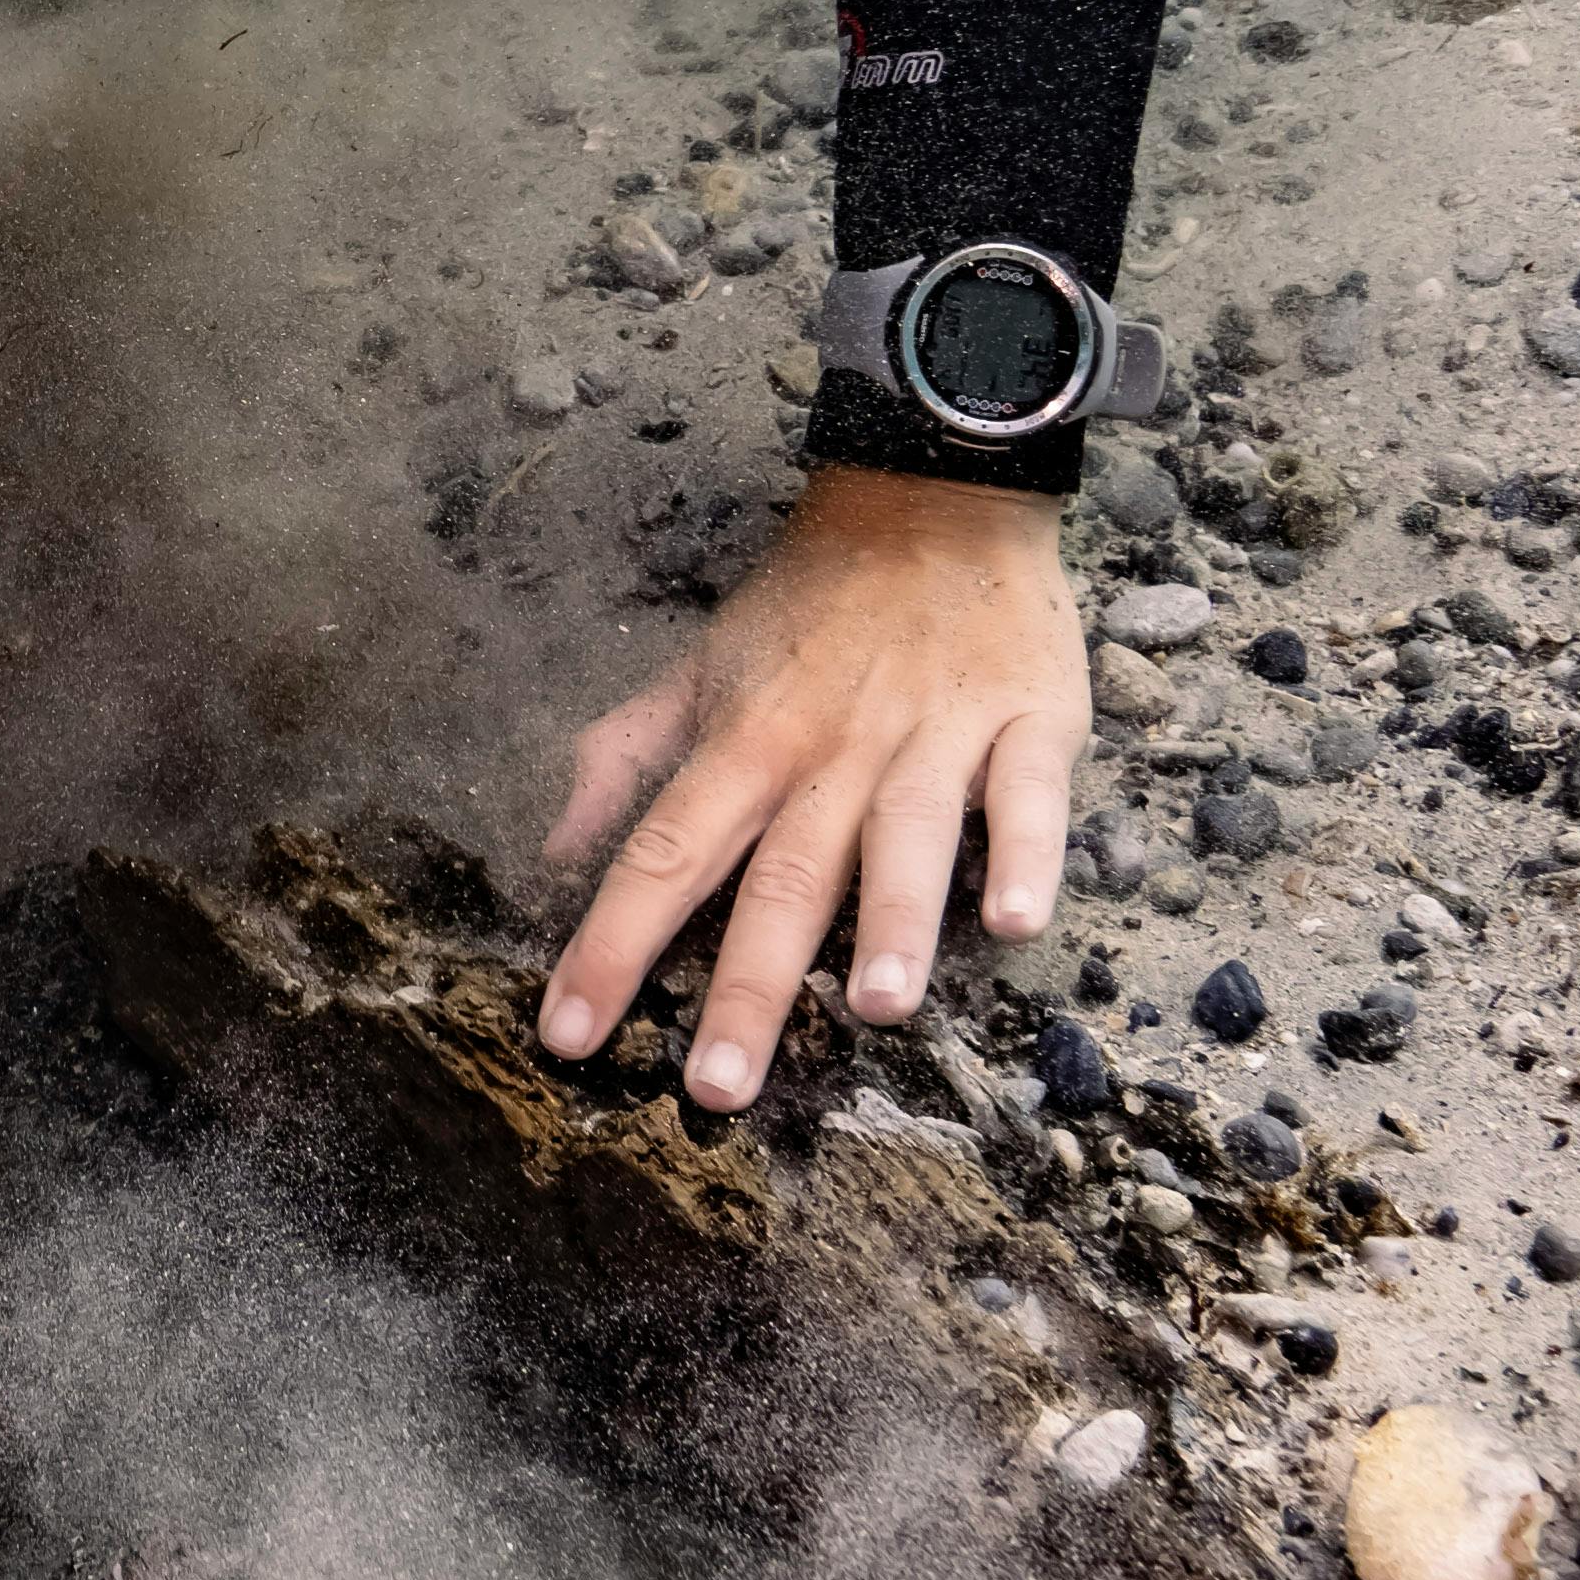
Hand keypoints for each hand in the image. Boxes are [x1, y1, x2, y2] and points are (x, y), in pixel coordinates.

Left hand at [535, 464, 1084, 1106]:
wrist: (934, 492)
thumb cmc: (809, 602)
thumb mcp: (700, 669)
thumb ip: (624, 760)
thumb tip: (551, 852)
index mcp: (745, 742)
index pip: (664, 853)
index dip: (610, 943)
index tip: (566, 1034)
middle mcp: (831, 747)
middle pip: (782, 875)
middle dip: (748, 985)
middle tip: (717, 1087)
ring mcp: (933, 733)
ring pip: (907, 838)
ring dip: (891, 922)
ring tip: (876, 1008)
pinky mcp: (1028, 718)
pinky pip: (1027, 794)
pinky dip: (1026, 854)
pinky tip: (1019, 921)